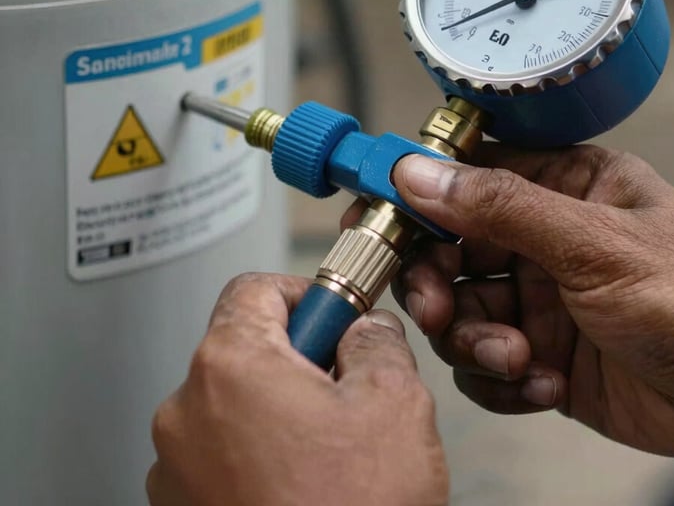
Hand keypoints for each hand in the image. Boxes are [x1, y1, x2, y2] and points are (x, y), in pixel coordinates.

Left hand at [147, 273, 448, 505]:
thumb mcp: (395, 401)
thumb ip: (378, 341)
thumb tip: (366, 330)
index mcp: (229, 365)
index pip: (255, 289)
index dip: (305, 295)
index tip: (333, 318)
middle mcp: (186, 412)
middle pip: (246, 348)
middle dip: (300, 361)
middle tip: (344, 393)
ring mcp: (175, 468)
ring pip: (236, 406)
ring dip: (279, 412)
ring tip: (327, 454)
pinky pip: (221, 456)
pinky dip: (258, 456)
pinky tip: (302, 487)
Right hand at [384, 145, 673, 457]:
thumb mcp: (596, 245)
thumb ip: (502, 207)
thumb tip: (419, 173)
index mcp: (565, 186)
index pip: (470, 174)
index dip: (418, 194)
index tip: (376, 216)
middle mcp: (544, 237)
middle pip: (450, 248)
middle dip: (436, 283)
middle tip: (437, 309)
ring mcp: (539, 298)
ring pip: (459, 310)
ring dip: (472, 341)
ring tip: (514, 358)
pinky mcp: (537, 353)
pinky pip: (482, 362)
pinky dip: (498, 379)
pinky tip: (542, 384)